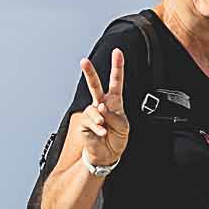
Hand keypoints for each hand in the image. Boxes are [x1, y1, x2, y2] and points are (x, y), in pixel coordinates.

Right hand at [75, 50, 128, 167]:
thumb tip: (101, 108)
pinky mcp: (84, 123)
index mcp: (114, 101)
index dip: (117, 66)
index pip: (116, 81)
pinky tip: (102, 132)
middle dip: (89, 72)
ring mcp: (92, 114)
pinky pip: (90, 122)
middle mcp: (102, 104)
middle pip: (95, 85)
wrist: (107, 155)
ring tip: (104, 126)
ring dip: (100, 118)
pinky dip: (97, 127)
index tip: (117, 53)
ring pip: (94, 109)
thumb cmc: (117, 138)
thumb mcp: (124, 127)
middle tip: (84, 61)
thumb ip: (114, 116)